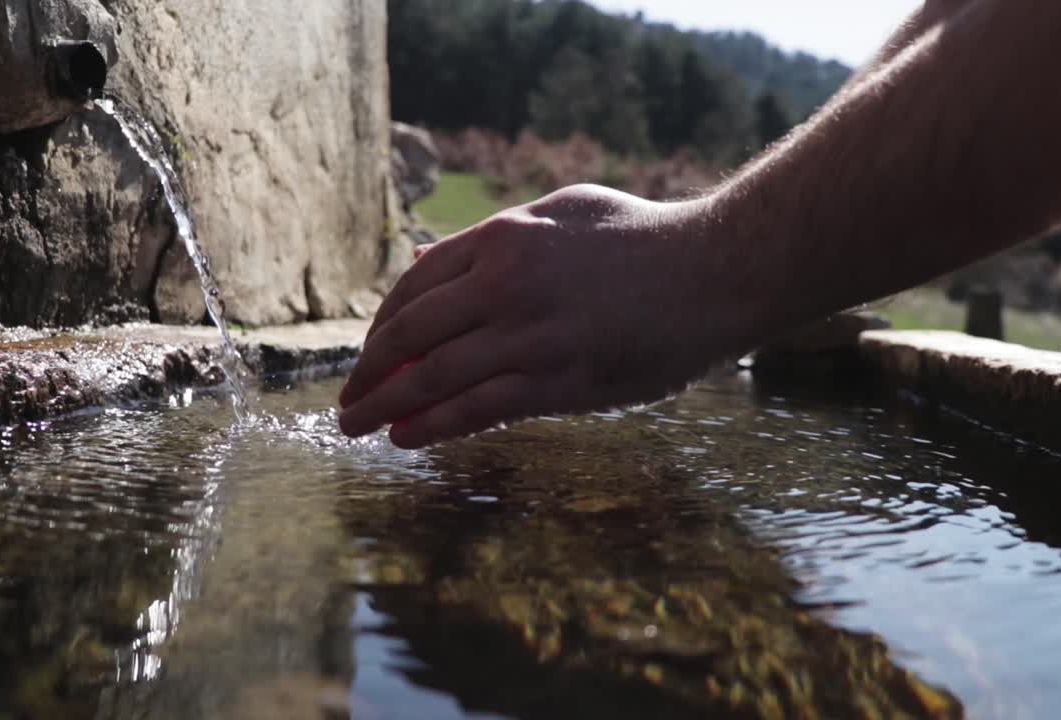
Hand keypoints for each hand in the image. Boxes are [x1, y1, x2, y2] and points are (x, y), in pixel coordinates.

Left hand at [338, 184, 744, 447]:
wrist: (714, 273)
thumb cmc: (642, 237)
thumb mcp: (563, 211)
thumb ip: (497, 235)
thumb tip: (429, 259)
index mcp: (504, 238)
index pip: (415, 286)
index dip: (381, 325)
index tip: (369, 353)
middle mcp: (506, 286)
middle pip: (410, 334)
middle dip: (367, 372)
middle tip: (346, 399)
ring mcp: (531, 337)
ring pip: (434, 377)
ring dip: (384, 406)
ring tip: (354, 426)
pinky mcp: (560, 382)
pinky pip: (479, 409)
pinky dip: (433, 427)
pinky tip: (405, 438)